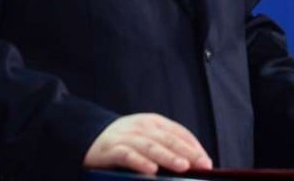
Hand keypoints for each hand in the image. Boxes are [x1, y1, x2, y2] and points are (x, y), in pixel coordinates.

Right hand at [83, 113, 212, 174]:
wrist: (87, 135)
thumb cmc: (124, 141)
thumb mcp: (146, 136)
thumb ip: (164, 144)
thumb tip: (189, 162)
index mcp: (153, 122)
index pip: (178, 132)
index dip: (194, 146)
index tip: (206, 160)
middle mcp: (141, 127)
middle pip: (168, 139)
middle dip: (187, 152)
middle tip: (202, 165)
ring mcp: (126, 137)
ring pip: (151, 146)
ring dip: (168, 156)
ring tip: (183, 167)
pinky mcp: (110, 150)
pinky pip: (127, 156)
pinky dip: (140, 162)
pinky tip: (151, 170)